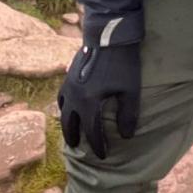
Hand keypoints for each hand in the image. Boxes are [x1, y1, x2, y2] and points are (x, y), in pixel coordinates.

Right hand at [58, 42, 140, 159]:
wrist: (108, 36)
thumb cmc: (121, 63)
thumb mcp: (130, 90)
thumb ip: (127, 115)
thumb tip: (125, 136)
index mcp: (88, 102)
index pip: (92, 131)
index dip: (98, 145)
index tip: (102, 156)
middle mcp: (74, 96)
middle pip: (71, 123)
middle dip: (75, 137)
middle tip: (78, 148)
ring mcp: (69, 85)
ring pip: (63, 110)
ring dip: (67, 123)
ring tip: (71, 131)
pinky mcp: (69, 75)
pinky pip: (62, 97)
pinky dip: (64, 107)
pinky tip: (69, 107)